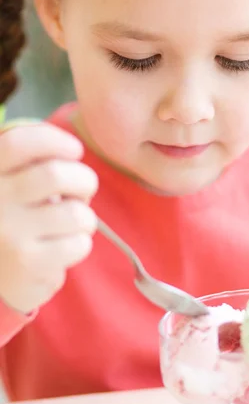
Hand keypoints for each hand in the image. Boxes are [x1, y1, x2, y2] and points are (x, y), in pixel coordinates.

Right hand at [0, 123, 97, 313]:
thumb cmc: (13, 223)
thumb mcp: (10, 187)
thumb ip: (30, 165)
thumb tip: (70, 152)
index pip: (20, 142)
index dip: (56, 140)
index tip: (74, 150)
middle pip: (55, 175)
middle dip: (84, 181)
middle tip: (82, 192)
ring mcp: (8, 234)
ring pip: (75, 213)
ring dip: (85, 219)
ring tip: (71, 225)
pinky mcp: (27, 263)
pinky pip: (78, 244)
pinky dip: (80, 244)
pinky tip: (63, 249)